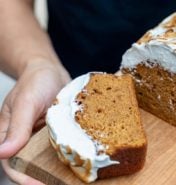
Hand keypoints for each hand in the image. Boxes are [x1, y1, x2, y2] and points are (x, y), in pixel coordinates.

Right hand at [0, 59, 69, 182]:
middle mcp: (24, 139)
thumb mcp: (25, 102)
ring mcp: (40, 138)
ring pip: (45, 160)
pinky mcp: (55, 133)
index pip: (12, 163)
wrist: (50, 71)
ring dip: (56, 170)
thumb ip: (16, 127)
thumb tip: (2, 152)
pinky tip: (80, 161)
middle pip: (29, 166)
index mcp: (8, 134)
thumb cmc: (34, 82)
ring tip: (72, 178)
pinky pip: (59, 148)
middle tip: (60, 184)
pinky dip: (67, 156)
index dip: (24, 177)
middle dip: (42, 177)